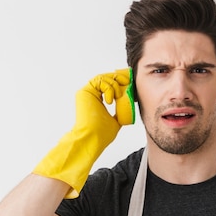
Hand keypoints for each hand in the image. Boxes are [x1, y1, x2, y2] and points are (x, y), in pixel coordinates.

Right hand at [33, 68, 134, 197]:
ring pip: (103, 77)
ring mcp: (87, 92)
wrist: (92, 138)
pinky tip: (110, 101)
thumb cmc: (102, 134)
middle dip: (119, 77)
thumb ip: (120, 112)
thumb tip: (129, 108)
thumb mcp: (116, 120)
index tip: (130, 82)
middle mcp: (90, 94)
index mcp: (97, 100)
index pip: (108, 85)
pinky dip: (109, 88)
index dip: (119, 81)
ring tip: (118, 96)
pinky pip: (100, 81)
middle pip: (105, 77)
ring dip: (114, 84)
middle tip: (128, 81)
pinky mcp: (85, 91)